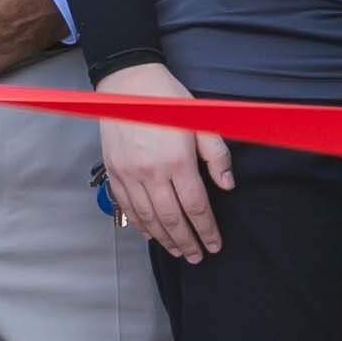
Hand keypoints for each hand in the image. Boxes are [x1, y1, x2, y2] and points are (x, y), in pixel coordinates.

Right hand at [88, 59, 230, 265]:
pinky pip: (127, 208)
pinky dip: (141, 225)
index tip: (215, 244)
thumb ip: (216, 156)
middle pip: (172, 219)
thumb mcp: (202, 122)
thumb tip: (227, 185)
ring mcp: (129, 175)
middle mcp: (151, 172)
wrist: (128, 83)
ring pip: (148, 218)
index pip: (195, 206)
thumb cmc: (168, 100)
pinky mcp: (114, 173)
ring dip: (165, 239)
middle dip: (187, 242)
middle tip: (198, 257)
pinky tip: (152, 235)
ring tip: (179, 252)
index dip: (207, 230)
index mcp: (177, 160)